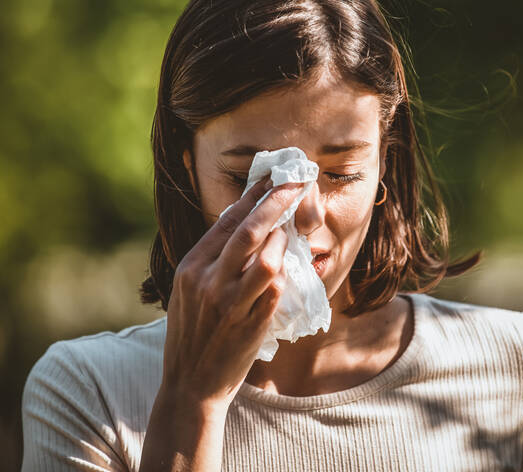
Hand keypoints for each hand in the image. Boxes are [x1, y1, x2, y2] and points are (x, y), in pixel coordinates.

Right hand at [161, 177, 302, 411]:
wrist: (190, 383)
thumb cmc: (191, 330)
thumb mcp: (188, 288)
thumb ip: (212, 257)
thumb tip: (243, 222)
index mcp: (191, 267)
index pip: (226, 221)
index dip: (252, 196)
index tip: (271, 177)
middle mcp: (208, 280)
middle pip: (250, 230)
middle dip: (277, 202)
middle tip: (295, 183)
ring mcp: (230, 303)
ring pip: (268, 258)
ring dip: (284, 239)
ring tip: (290, 231)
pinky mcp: (251, 323)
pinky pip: (276, 288)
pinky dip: (285, 272)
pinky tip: (288, 264)